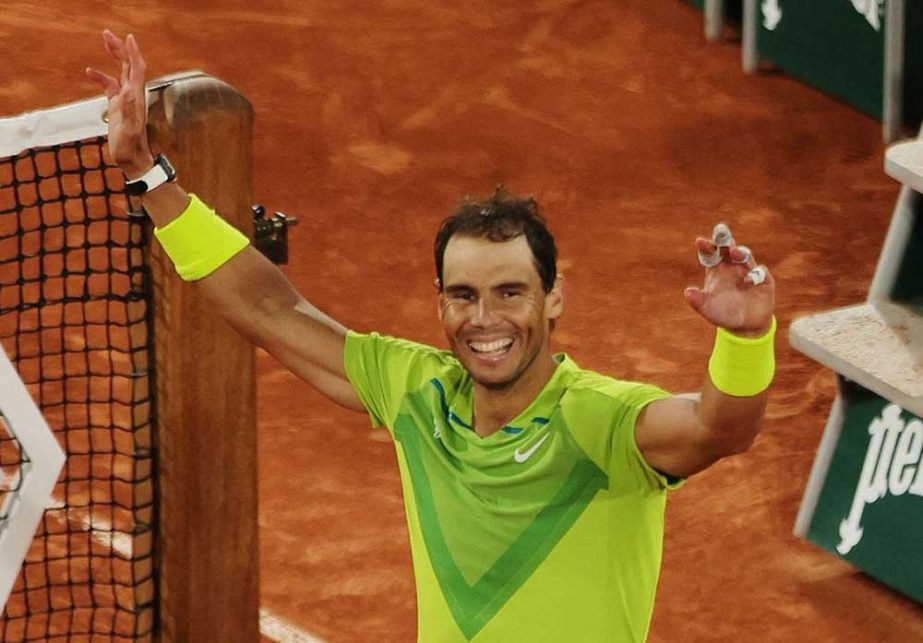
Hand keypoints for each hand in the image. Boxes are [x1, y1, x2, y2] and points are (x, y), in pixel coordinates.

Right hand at [85, 30, 153, 178]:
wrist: (132, 159)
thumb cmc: (130, 146)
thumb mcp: (128, 128)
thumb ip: (128, 110)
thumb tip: (127, 92)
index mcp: (136, 97)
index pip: (137, 69)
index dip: (133, 53)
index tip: (128, 38)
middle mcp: (132, 95)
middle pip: (129, 66)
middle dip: (120, 49)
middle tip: (107, 34)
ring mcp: (125, 99)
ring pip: (120, 72)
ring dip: (113, 56)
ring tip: (104, 41)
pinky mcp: (117, 105)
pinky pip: (109, 86)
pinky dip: (101, 77)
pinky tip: (89, 72)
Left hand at [683, 224, 774, 336]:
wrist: (745, 326)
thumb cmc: (723, 313)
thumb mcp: (707, 309)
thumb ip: (698, 301)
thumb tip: (687, 292)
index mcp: (716, 270)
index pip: (710, 254)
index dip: (706, 247)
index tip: (700, 241)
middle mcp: (732, 267)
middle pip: (728, 249)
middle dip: (724, 239)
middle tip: (720, 229)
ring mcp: (748, 272)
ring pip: (745, 256)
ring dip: (740, 253)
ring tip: (734, 252)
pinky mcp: (763, 281)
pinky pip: (760, 273)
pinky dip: (754, 275)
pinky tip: (747, 281)